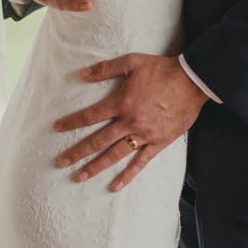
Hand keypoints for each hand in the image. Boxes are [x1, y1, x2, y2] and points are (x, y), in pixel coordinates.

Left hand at [52, 53, 207, 190]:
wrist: (192, 81)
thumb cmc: (161, 69)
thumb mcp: (131, 61)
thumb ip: (105, 68)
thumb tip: (81, 74)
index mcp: (122, 102)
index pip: (89, 116)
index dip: (71, 122)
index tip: (55, 128)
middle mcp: (130, 122)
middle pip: (98, 140)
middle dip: (78, 152)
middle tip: (61, 162)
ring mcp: (145, 135)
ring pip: (115, 155)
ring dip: (96, 166)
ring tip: (80, 176)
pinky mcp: (159, 143)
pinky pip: (141, 162)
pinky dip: (128, 175)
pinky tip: (115, 186)